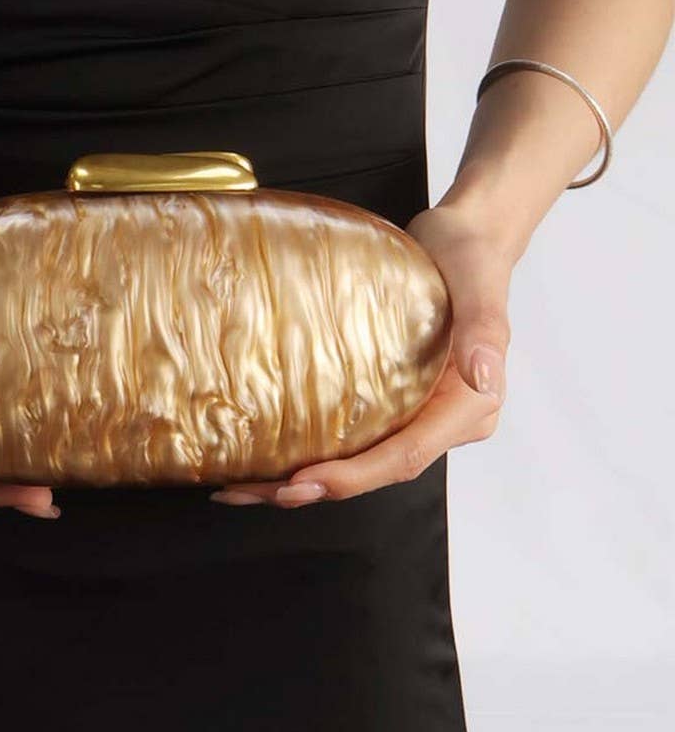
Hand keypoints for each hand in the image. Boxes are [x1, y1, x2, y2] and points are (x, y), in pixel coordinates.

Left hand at [209, 200, 509, 508]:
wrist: (464, 239)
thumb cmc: (473, 260)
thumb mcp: (480, 287)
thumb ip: (485, 331)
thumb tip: (484, 376)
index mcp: (467, 409)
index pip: (405, 457)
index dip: (354, 475)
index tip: (304, 480)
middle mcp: (441, 422)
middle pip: (374, 469)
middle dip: (315, 487)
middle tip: (256, 491)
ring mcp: (415, 412)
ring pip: (357, 458)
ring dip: (301, 476)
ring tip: (244, 485)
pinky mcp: (390, 399)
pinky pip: (348, 431)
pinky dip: (307, 445)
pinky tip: (265, 450)